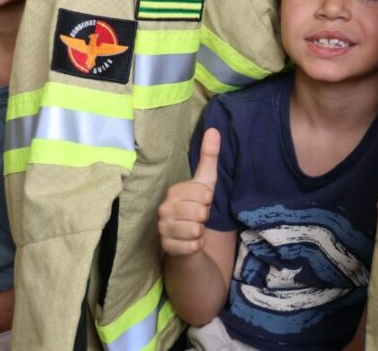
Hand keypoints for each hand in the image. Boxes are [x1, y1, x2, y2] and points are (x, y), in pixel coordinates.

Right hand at [158, 128, 220, 256]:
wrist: (185, 239)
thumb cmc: (195, 207)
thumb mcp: (205, 183)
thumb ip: (209, 157)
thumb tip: (214, 130)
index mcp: (173, 191)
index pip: (204, 194)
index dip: (208, 201)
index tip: (200, 202)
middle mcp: (163, 208)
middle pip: (201, 212)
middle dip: (204, 217)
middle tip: (196, 217)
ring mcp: (163, 228)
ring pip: (196, 229)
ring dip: (200, 232)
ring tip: (193, 228)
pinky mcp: (167, 247)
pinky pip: (193, 246)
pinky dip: (196, 245)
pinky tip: (189, 241)